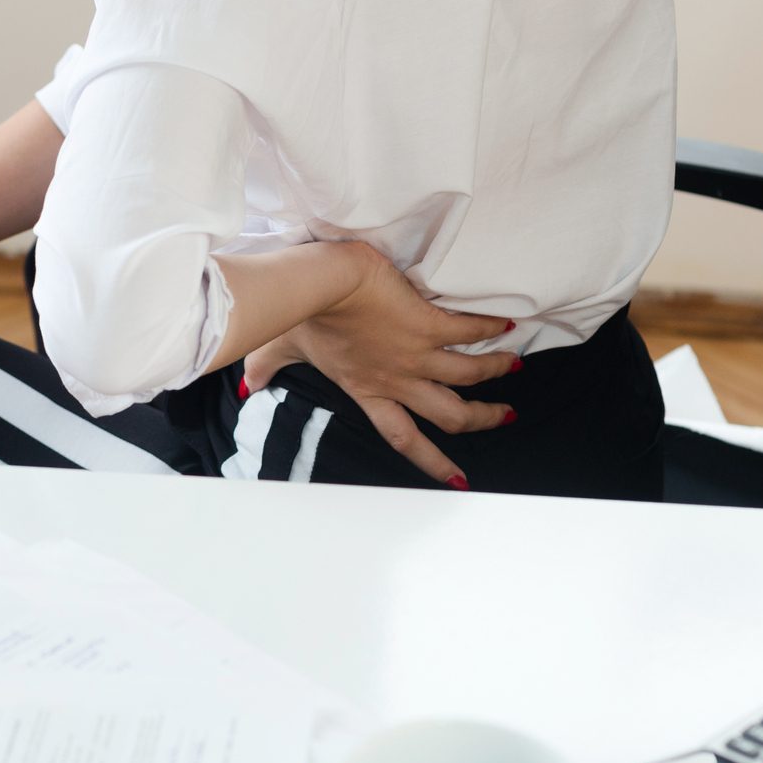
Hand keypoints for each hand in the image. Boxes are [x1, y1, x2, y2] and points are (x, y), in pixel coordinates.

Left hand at [241, 248, 520, 486]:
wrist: (317, 284)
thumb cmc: (299, 314)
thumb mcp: (282, 348)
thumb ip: (268, 368)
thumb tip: (248, 385)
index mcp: (367, 391)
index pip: (404, 438)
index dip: (432, 462)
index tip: (457, 478)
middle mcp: (396, 380)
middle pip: (449, 415)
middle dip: (481, 420)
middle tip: (504, 417)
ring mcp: (415, 353)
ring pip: (469, 376)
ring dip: (494, 371)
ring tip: (514, 365)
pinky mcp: (427, 323)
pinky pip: (468, 331)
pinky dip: (491, 329)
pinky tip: (508, 324)